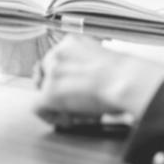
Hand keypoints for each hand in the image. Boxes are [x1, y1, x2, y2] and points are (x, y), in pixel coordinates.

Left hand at [33, 36, 163, 121]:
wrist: (125, 80)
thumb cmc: (124, 75)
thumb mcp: (103, 60)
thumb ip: (88, 66)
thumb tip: (88, 82)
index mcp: (71, 42)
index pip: (55, 60)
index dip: (63, 78)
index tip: (74, 88)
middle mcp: (58, 53)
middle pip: (45, 74)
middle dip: (57, 89)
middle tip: (73, 103)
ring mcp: (52, 72)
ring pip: (41, 90)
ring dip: (55, 102)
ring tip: (73, 113)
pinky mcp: (49, 91)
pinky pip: (37, 107)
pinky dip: (49, 116)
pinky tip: (66, 120)